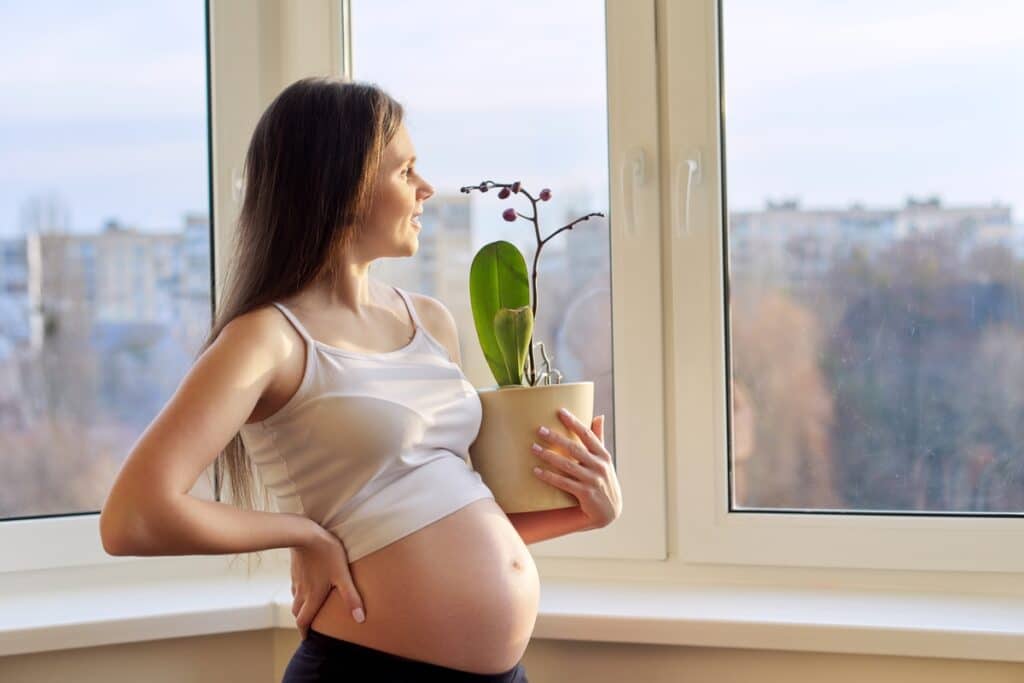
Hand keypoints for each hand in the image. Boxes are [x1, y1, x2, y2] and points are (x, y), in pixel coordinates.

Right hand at [290, 527, 365, 638]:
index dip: (304, 631)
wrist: (304, 533)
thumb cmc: (326, 553)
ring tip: (309, 607)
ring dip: (300, 606)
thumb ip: (351, 597)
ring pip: (295, 598)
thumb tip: (360, 618)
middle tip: (309, 625)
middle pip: (297, 611)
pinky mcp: (295, 567)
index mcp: (312, 596)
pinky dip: (300, 591)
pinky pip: (295, 584)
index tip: (307, 638)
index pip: (303, 620)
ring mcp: (297, 578)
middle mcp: (301, 590)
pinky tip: (307, 583)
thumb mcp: (342, 575)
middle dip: (302, 620)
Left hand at [531, 409, 622, 529]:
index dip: (574, 422)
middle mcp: (599, 466)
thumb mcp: (604, 460)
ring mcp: (593, 480)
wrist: (610, 511)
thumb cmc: (604, 480)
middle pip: (574, 448)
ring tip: (533, 448)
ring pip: (567, 465)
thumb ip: (599, 438)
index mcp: (603, 455)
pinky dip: (549, 477)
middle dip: (556, 438)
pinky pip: (564, 483)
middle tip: (539, 430)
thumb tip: (599, 416)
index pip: (587, 435)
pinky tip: (536, 471)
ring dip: (549, 456)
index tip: (560, 411)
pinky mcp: (585, 494)